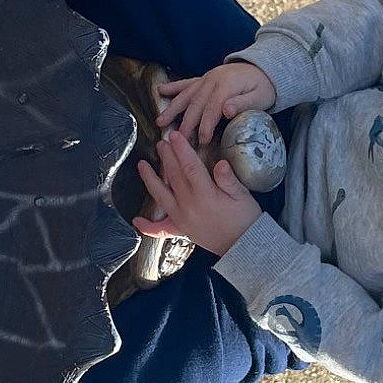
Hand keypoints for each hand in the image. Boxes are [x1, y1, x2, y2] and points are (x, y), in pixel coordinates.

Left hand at [135, 130, 262, 255]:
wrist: (244, 245)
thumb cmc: (246, 219)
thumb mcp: (243, 197)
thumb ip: (229, 180)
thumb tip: (221, 164)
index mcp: (205, 195)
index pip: (190, 167)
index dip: (182, 150)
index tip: (175, 136)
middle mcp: (189, 206)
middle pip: (174, 176)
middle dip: (167, 157)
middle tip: (161, 142)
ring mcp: (182, 219)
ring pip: (161, 197)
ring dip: (149, 180)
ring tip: (141, 165)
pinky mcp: (181, 230)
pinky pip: (161, 230)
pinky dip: (147, 227)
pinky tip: (136, 220)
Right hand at [155, 61, 276, 145]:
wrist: (264, 68)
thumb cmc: (263, 86)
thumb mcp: (260, 96)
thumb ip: (243, 104)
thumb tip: (226, 111)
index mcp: (226, 86)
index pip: (212, 108)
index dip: (206, 126)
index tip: (202, 141)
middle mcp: (212, 80)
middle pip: (195, 104)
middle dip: (186, 123)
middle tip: (178, 140)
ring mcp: (206, 78)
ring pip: (186, 95)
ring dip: (172, 108)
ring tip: (160, 121)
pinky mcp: (204, 78)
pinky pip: (186, 83)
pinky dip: (173, 87)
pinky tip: (160, 90)